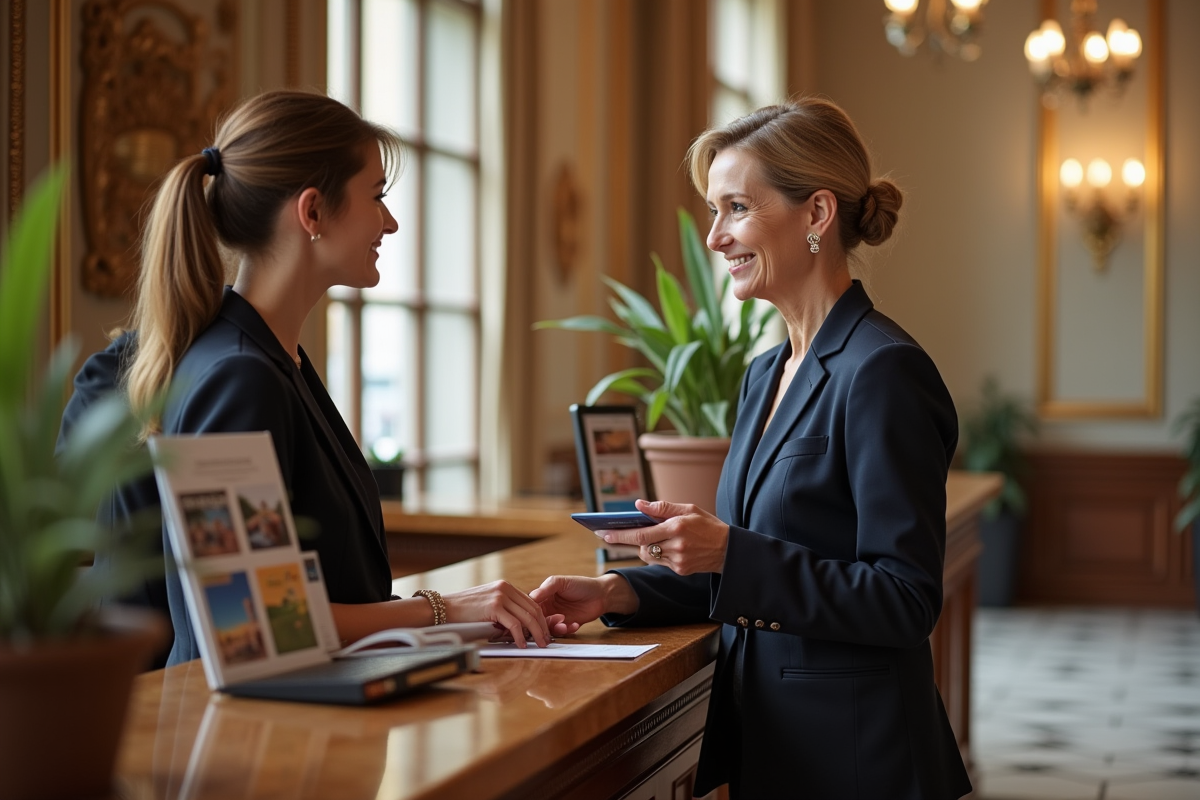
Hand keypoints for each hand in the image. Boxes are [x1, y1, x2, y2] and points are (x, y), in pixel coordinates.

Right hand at [441, 580, 552, 647]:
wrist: (444, 608)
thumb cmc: (463, 610)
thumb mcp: (487, 604)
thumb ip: (503, 610)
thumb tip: (518, 628)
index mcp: (505, 586)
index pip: (531, 602)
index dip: (540, 618)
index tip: (544, 631)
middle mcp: (505, 588)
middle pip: (533, 609)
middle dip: (542, 626)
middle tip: (546, 640)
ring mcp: (500, 596)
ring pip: (527, 617)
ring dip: (535, 633)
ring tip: (539, 644)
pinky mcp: (494, 606)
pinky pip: (514, 624)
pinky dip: (520, 636)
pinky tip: (521, 645)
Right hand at [530, 573, 636, 633]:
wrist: (601, 594)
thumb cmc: (580, 584)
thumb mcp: (561, 582)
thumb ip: (546, 588)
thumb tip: (531, 596)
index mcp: (543, 597)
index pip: (531, 607)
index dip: (531, 612)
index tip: (535, 615)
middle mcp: (548, 608)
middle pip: (537, 621)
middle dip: (545, 623)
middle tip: (557, 618)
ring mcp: (557, 618)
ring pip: (548, 629)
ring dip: (556, 628)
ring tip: (565, 623)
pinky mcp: (567, 626)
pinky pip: (562, 633)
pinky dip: (568, 630)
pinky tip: (576, 624)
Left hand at [599, 498, 728, 574]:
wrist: (729, 549)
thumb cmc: (708, 525)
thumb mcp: (689, 509)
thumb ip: (662, 508)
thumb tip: (639, 505)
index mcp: (677, 527)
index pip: (642, 533)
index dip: (621, 535)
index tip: (605, 534)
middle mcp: (676, 545)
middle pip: (641, 546)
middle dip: (625, 541)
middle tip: (608, 536)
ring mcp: (678, 560)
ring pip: (648, 555)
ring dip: (642, 546)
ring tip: (640, 537)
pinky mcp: (680, 570)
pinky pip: (660, 561)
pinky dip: (657, 553)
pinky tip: (662, 545)